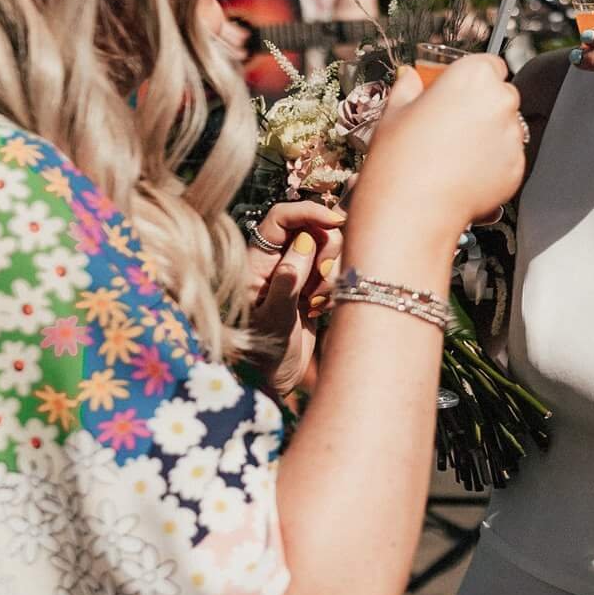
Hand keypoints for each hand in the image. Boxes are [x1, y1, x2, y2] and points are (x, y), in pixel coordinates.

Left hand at [244, 200, 345, 390]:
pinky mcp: (313, 290)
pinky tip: (319, 311)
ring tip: (315, 303)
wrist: (274, 384)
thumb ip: (288, 281)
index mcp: (258, 262)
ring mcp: (296, 276)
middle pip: (312, 228)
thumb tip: (304, 243)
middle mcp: (277, 262)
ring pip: (328, 251)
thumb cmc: (263, 356)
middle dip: (326, 248)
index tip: (335, 220)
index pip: (282, 217)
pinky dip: (334, 288)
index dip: (309, 211)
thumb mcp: (274, 320)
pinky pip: (335, 274)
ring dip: (330, 273)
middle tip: (320, 279)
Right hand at [358, 57, 528, 239]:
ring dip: (489, 135)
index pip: (490, 64)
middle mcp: (500, 100)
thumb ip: (409, 87)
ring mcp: (512, 136)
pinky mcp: (517, 167)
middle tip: (453, 126)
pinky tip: (464, 173)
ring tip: (455, 154)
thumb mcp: (395, 111)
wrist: (410, 209)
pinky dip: (493, 163)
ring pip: (507, 128)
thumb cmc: (398, 158)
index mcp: (473, 75)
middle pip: (502, 95)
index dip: (475, 78)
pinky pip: (508, 158)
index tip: (461, 92)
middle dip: (483, 107)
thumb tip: (411, 77)